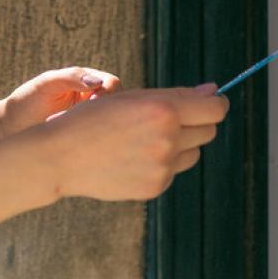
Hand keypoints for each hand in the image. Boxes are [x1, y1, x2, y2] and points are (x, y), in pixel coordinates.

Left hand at [0, 66, 121, 140]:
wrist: (10, 128)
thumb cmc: (26, 101)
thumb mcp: (47, 84)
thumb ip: (71, 77)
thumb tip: (97, 82)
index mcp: (85, 81)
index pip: (112, 84)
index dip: (106, 94)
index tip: (89, 104)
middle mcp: (92, 99)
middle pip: (118, 104)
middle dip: (104, 113)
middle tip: (82, 122)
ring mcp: (90, 119)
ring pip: (112, 123)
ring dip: (99, 128)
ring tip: (78, 134)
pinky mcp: (87, 138)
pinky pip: (103, 140)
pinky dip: (96, 142)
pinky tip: (81, 145)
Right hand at [29, 84, 228, 201]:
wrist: (61, 156)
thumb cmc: (93, 118)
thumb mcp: (130, 97)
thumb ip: (176, 96)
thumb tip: (213, 92)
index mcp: (163, 110)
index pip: (215, 109)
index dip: (216, 102)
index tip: (211, 100)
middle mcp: (168, 139)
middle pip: (208, 131)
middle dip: (198, 122)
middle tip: (173, 118)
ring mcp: (163, 166)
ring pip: (193, 153)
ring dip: (181, 143)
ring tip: (147, 138)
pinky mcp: (156, 187)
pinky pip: (173, 170)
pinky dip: (162, 162)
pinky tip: (135, 156)